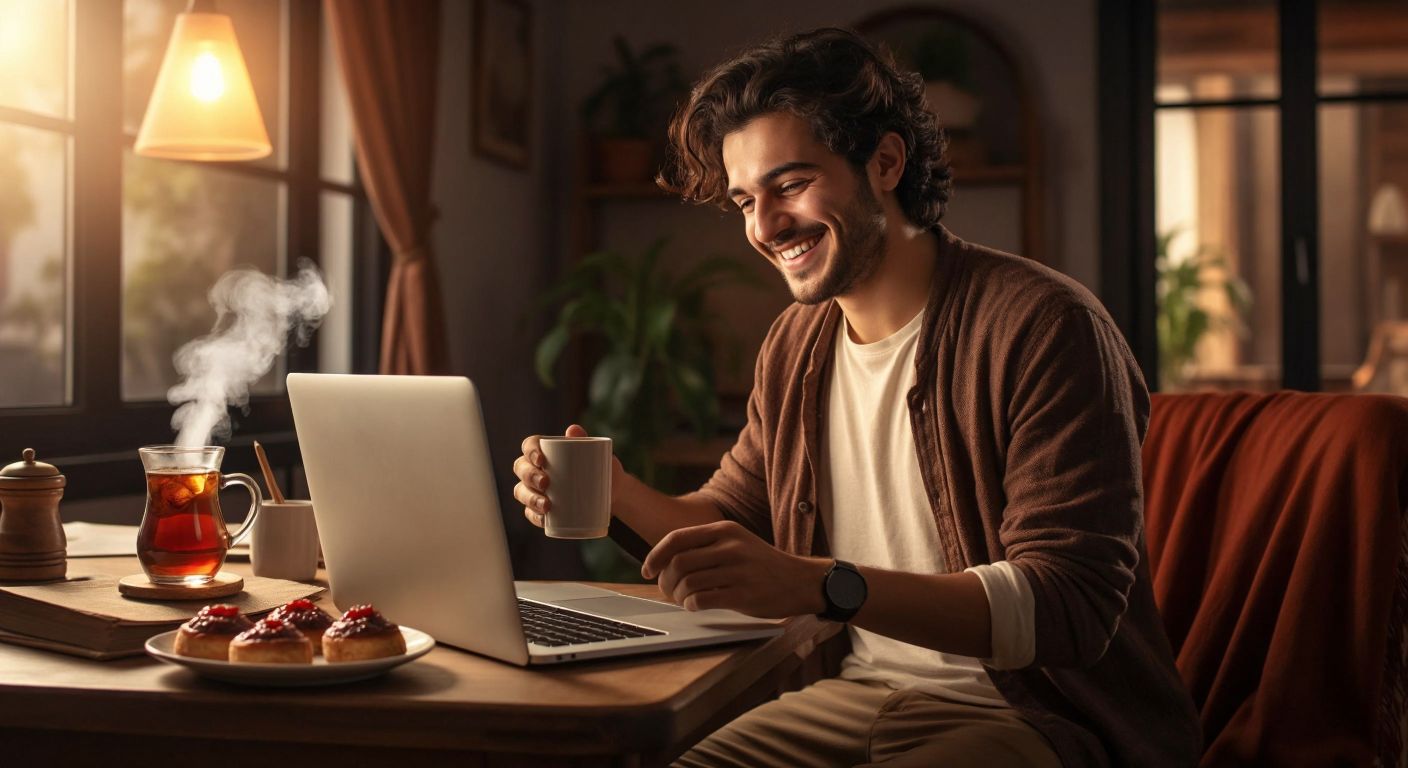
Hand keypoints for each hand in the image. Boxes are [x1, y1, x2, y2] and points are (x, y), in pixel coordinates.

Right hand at [512, 425, 623, 528]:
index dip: (530, 451)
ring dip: (530, 498)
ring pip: (521, 492)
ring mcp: (535, 490)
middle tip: (545, 483)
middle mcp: (534, 469)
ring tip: (546, 505)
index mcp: (544, 450)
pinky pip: (530, 513)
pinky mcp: (540, 509)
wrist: (613, 493)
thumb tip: (573, 429)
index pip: (529, 445)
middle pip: (521, 468)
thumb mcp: (597, 454)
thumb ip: (585, 441)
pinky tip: (543, 519)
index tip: (541, 460)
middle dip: (529, 476)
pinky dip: (535, 516)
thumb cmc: (599, 468)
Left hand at [640, 520, 827, 618]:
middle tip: (667, 591)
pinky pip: (702, 600)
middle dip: (665, 580)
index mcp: (724, 530)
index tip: (648, 570)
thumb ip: (706, 546)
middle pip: (678, 563)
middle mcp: (730, 547)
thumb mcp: (737, 543)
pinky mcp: (743, 594)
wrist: (801, 581)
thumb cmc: (762, 565)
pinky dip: (691, 605)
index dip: (655, 556)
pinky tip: (696, 606)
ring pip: (687, 582)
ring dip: (678, 596)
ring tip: (683, 600)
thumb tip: (665, 560)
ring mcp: (738, 570)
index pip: (676, 538)